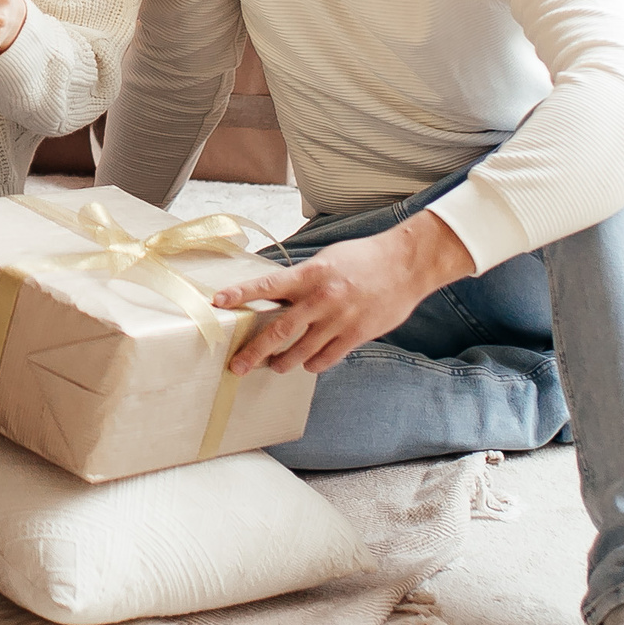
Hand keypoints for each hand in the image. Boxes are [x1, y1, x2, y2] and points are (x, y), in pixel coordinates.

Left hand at [212, 213, 473, 375]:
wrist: (406, 264)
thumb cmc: (363, 258)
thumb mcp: (326, 261)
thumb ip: (302, 281)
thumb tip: (277, 298)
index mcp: (310, 274)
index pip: (267, 285)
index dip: (240, 294)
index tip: (217, 302)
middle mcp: (321, 298)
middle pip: (280, 331)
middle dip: (255, 351)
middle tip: (237, 366)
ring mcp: (339, 319)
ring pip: (302, 351)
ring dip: (284, 362)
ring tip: (274, 366)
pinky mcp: (357, 334)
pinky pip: (327, 358)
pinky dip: (314, 364)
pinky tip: (308, 364)